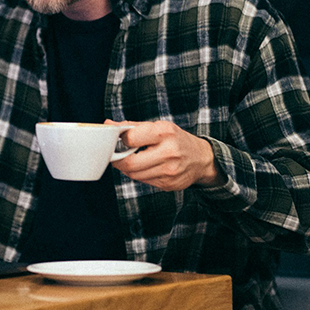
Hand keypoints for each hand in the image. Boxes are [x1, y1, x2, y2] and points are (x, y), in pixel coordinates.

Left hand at [105, 120, 224, 190]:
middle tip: (117, 155)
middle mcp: (169, 152)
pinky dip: (139, 175)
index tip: (120, 140)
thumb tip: (108, 125)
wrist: (201, 158)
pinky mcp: (168, 184)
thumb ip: (132, 127)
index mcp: (164, 132)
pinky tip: (145, 167)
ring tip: (132, 159)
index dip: (120, 140)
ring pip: (134, 175)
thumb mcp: (158, 127)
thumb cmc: (176, 139)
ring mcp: (169, 171)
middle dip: (118, 160)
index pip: (130, 139)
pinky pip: (143, 181)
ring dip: (128, 168)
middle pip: (130, 163)